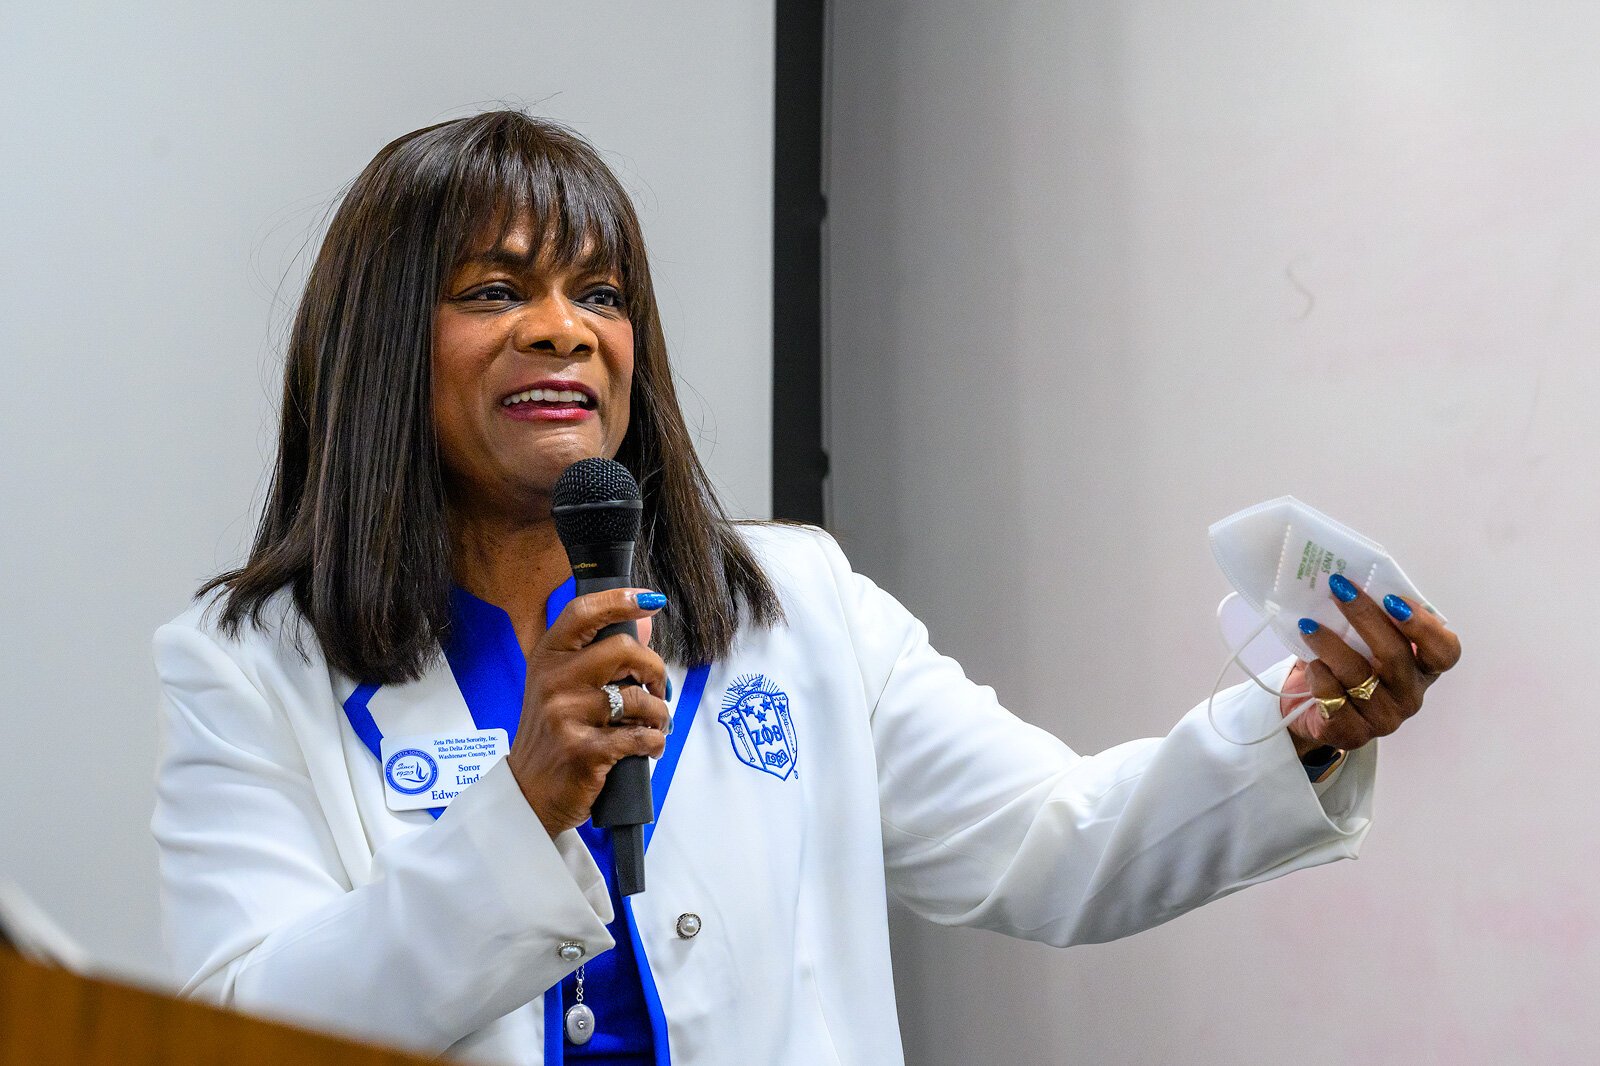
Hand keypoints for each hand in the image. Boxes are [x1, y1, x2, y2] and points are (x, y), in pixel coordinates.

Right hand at [508, 588, 670, 836]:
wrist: (529, 792)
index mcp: (548, 658)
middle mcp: (554, 681)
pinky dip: (654, 741)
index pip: (583, 613)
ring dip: (659, 713)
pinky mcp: (584, 750)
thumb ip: (596, 656)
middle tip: (660, 689)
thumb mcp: (560, 687)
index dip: (620, 599)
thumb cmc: (551, 735)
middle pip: (624, 649)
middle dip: (655, 668)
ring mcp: (566, 715)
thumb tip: (644, 622)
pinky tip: (649, 746)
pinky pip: (639, 736)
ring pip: (638, 697)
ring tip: (655, 724)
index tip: (651, 600)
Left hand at [1279, 574, 1461, 756]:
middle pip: (1396, 656)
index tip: (1393, 599)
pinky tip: (1312, 665)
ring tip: (1308, 625)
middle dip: (1365, 617)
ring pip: (1360, 677)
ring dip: (1331, 645)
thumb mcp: (1361, 637)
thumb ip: (1369, 615)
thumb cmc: (1343, 661)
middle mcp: (1410, 695)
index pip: (1445, 652)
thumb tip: (1348, 578)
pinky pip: (1335, 702)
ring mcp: (1384, 719)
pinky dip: (1320, 678)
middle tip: (1339, 589)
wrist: (1307, 705)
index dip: (1424, 626)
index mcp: (1423, 668)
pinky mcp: (1353, 734)